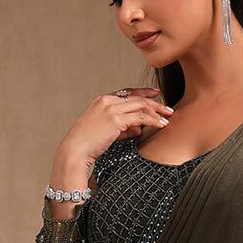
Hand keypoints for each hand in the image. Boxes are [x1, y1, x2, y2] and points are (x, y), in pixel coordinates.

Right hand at [57, 87, 174, 171]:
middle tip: (167, 109)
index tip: (155, 94)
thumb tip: (139, 128)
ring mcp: (111, 109)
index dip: (143, 93)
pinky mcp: (115, 120)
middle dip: (155, 103)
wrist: (75, 150)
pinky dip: (153, 120)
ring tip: (168, 117)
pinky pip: (140, 117)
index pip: (127, 92)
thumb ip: (123, 128)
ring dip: (157, 111)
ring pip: (141, 105)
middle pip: (137, 97)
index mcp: (102, 100)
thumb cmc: (87, 144)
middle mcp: (107, 100)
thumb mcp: (106, 132)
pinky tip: (161, 125)